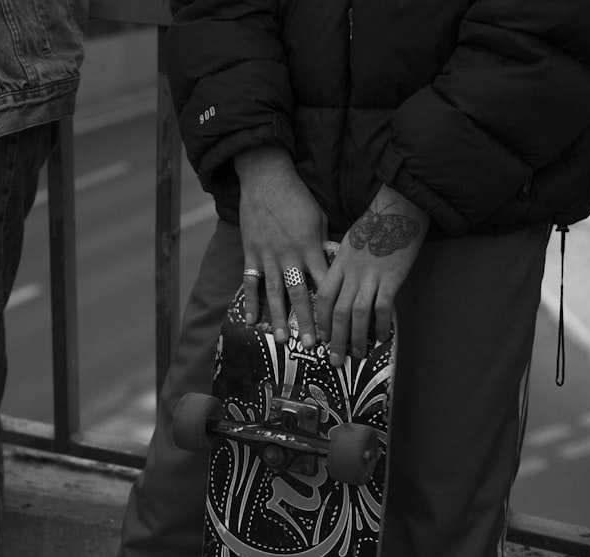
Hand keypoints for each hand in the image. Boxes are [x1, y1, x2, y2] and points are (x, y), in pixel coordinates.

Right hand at [235, 146, 329, 347]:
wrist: (266, 178)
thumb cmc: (297, 197)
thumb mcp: (319, 218)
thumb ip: (324, 245)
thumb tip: (334, 265)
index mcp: (310, 247)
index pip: (324, 282)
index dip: (331, 304)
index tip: (338, 324)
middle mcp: (289, 255)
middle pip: (300, 294)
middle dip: (307, 321)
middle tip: (312, 345)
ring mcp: (268, 256)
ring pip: (275, 293)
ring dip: (279, 318)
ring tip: (283, 340)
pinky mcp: (251, 252)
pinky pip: (251, 282)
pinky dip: (250, 302)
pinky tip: (252, 321)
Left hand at [317, 184, 428, 366]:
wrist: (399, 208)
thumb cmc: (375, 225)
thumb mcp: (349, 244)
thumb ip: (343, 266)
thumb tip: (342, 289)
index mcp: (338, 265)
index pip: (321, 298)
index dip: (319, 321)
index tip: (320, 338)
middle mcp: (350, 273)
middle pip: (337, 312)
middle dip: (334, 339)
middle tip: (334, 360)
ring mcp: (370, 276)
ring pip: (357, 314)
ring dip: (356, 338)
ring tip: (357, 356)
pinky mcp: (391, 278)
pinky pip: (383, 308)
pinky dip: (382, 325)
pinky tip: (383, 338)